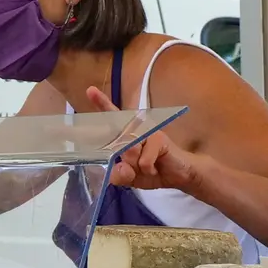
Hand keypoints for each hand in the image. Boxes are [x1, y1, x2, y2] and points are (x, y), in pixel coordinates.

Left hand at [85, 87, 202, 191]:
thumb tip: (120, 169)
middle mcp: (134, 129)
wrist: (177, 175)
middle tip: (135, 167)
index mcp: (124, 135)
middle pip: (117, 140)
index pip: (111, 118)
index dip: (101, 104)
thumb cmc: (151, 171)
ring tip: (147, 167)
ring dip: (136, 167)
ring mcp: (147, 131)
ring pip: (129, 153)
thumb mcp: (130, 177)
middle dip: (123, 160)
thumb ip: (120, 175)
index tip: (90, 90)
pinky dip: (147, 170)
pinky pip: (143, 161)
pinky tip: (155, 167)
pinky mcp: (158, 138)